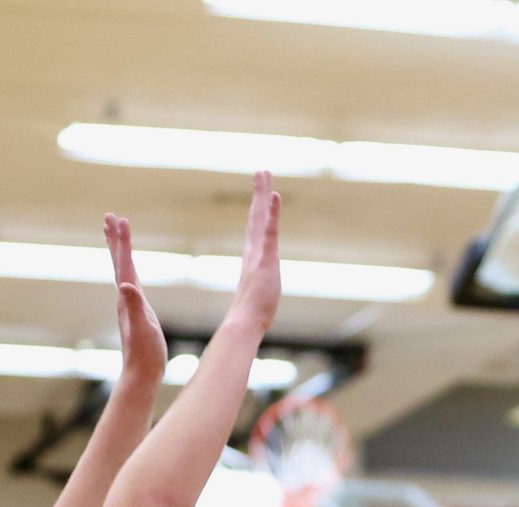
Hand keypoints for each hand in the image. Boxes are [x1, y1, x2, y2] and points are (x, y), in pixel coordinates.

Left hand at [104, 214, 166, 388]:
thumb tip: (125, 286)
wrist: (141, 373)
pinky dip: (128, 271)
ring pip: (122, 271)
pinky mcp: (135, 312)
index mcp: (128, 296)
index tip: (120, 219)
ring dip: (119, 252)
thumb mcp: (143, 327)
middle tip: (111, 217)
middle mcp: (125, 297)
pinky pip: (129, 283)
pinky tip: (129, 272)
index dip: (122, 241)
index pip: (124, 262)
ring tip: (116, 237)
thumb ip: (134, 306)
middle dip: (116, 239)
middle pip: (118, 262)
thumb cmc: (145, 352)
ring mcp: (129, 304)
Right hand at [226, 171, 282, 335]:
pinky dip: (271, 212)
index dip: (259, 210)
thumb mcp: (258, 298)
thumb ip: (258, 293)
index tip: (262, 194)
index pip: (257, 229)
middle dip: (259, 193)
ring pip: (260, 217)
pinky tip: (274, 195)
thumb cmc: (251, 315)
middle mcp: (254, 251)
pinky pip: (269, 230)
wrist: (244, 322)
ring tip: (264, 173)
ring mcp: (258, 253)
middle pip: (256, 216)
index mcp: (253, 258)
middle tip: (261, 171)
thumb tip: (253, 304)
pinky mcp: (265, 258)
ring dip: (262, 194)